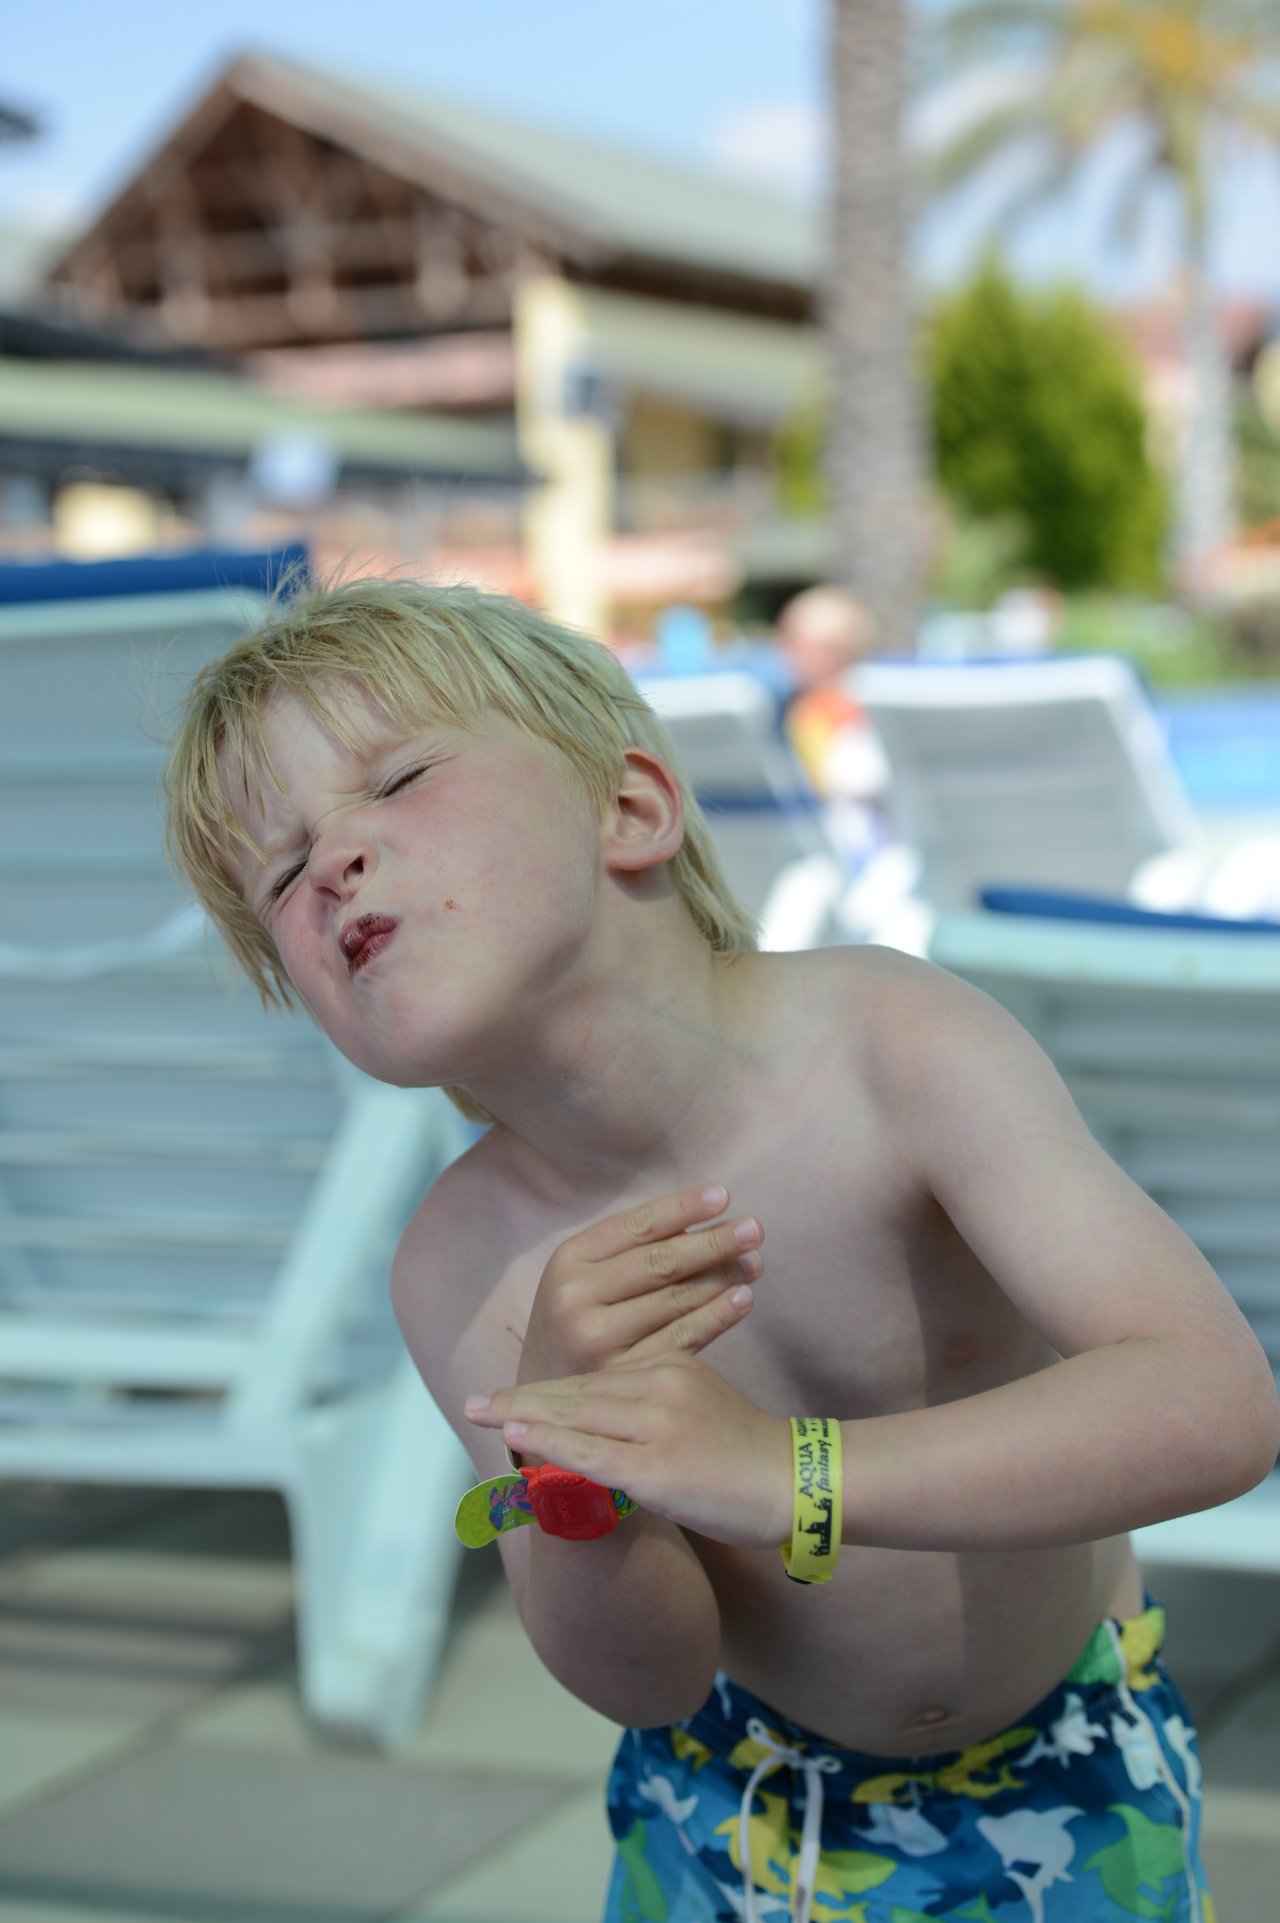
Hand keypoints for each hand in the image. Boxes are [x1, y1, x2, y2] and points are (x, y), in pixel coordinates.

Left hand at [466, 1352, 793, 1548]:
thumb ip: (661, 1398)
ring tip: (482, 1415)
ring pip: (576, 1417)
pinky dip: (549, 1446)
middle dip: (521, 1399)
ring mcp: (657, 1425)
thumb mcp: (704, 1401)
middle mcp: (659, 1385)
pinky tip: (517, 1440)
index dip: (548, 1389)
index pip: (596, 1375)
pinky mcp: (657, 1467)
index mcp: (670, 1365)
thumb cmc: (752, 1450)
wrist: (801, 1480)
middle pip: (577, 1391)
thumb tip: (614, 1416)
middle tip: (476, 1401)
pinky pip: (590, 1454)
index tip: (508, 1396)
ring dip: (522, 1418)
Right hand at [517, 1182, 763, 1385]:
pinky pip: (681, 1338)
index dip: (683, 1208)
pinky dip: (717, 1316)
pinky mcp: (622, 1375)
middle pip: (660, 1262)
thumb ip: (629, 1249)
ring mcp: (598, 1339)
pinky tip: (743, 1299)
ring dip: (722, 1277)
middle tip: (755, 1228)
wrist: (543, 1399)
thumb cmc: (576, 1321)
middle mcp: (578, 1296)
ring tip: (754, 1263)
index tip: (724, 1195)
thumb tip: (703, 1220)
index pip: (637, 1226)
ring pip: (675, 1299)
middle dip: (713, 1242)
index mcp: (569, 1259)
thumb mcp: (583, 1276)